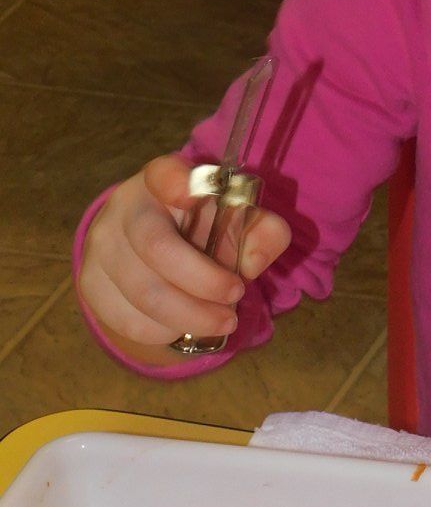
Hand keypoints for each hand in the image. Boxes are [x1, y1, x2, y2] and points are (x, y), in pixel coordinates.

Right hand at [78, 154, 290, 362]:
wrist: (151, 255)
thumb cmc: (204, 231)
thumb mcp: (241, 223)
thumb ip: (263, 233)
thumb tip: (252, 262)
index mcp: (162, 182)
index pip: (164, 174)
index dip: (177, 183)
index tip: (195, 195)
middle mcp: (125, 208)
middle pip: (157, 248)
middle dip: (204, 282)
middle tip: (236, 296)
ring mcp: (102, 246)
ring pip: (144, 293)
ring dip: (191, 316)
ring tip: (223, 321)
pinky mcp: (91, 284)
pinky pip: (129, 320)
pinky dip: (165, 331)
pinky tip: (184, 326)